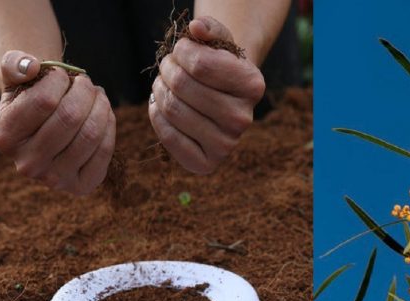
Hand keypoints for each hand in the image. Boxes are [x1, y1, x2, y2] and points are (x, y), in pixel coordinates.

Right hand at [0, 51, 115, 195]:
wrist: (45, 130)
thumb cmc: (31, 98)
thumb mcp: (17, 78)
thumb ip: (16, 64)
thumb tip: (31, 66)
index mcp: (5, 137)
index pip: (44, 101)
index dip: (60, 79)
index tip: (61, 74)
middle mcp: (27, 164)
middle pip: (71, 117)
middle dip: (85, 90)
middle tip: (85, 81)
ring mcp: (55, 179)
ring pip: (91, 133)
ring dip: (101, 105)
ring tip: (97, 93)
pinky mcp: (81, 185)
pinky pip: (105, 149)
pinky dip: (109, 124)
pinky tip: (104, 112)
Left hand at [149, 16, 265, 173]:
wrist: (222, 102)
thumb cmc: (218, 67)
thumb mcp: (218, 43)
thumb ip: (210, 29)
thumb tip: (197, 28)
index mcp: (253, 85)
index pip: (199, 65)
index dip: (181, 51)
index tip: (182, 50)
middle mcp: (244, 118)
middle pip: (182, 87)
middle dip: (167, 69)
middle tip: (168, 66)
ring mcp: (227, 144)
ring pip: (172, 109)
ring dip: (158, 90)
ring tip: (164, 84)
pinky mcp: (207, 164)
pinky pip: (167, 135)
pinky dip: (156, 115)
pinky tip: (162, 106)